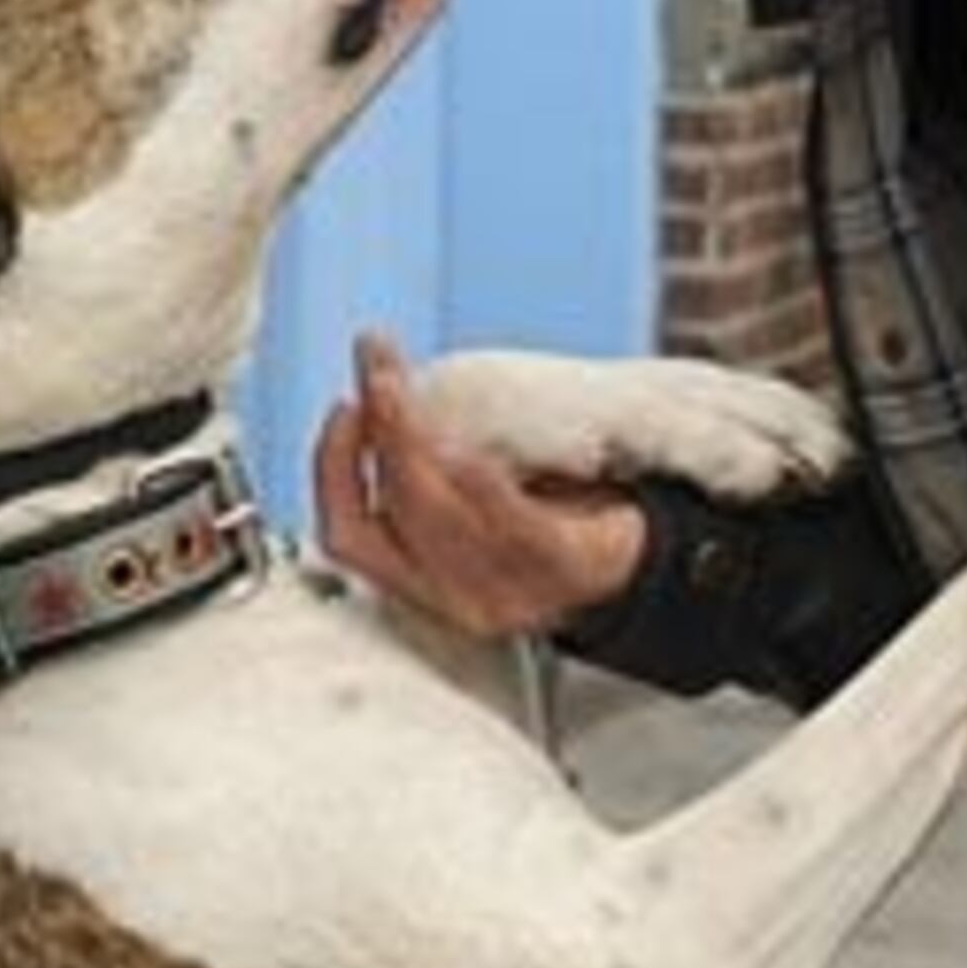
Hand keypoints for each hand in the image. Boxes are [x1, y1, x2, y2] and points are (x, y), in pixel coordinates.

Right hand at [312, 331, 651, 638]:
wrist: (632, 564)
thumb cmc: (545, 527)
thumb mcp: (470, 508)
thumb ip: (425, 470)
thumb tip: (378, 387)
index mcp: (422, 584)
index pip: (349, 535)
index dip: (333, 470)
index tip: (344, 410)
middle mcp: (455, 597)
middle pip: (395, 514)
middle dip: (381, 432)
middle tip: (379, 370)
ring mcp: (508, 588)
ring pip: (439, 516)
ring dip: (415, 441)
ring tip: (407, 388)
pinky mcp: (559, 569)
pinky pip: (508, 523)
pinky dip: (478, 481)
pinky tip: (466, 449)